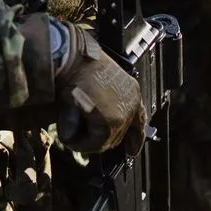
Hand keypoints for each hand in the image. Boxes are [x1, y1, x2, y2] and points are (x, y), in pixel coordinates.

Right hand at [55, 24, 145, 154]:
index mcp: (132, 91)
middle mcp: (132, 104)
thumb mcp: (98, 85)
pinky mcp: (110, 123)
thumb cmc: (79, 66)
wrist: (71, 59)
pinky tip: (71, 131)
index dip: (135, 139)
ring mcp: (123, 115)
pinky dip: (81, 142)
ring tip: (71, 128)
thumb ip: (103, 107)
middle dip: (100, 139)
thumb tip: (93, 131)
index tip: (132, 151)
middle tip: (81, 135)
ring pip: (105, 141)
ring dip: (87, 140)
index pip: (139, 120)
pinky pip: (94, 143)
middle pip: (119, 135)